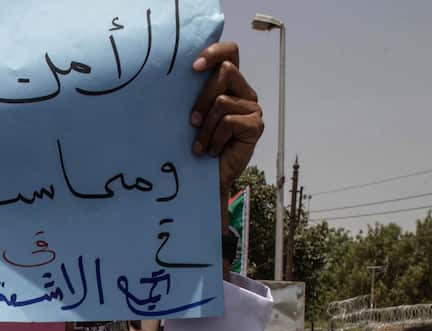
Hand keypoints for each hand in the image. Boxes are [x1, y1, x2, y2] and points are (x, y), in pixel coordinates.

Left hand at [190, 43, 262, 214]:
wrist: (204, 177)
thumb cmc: (195, 143)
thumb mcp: (192, 113)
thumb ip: (193, 92)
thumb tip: (175, 74)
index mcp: (229, 83)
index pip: (230, 52)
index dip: (215, 52)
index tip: (194, 67)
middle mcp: (244, 92)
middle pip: (226, 72)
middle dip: (202, 98)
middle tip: (192, 122)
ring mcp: (252, 108)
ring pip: (222, 101)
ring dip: (206, 126)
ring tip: (201, 143)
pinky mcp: (255, 125)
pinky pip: (229, 121)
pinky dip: (215, 138)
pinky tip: (213, 150)